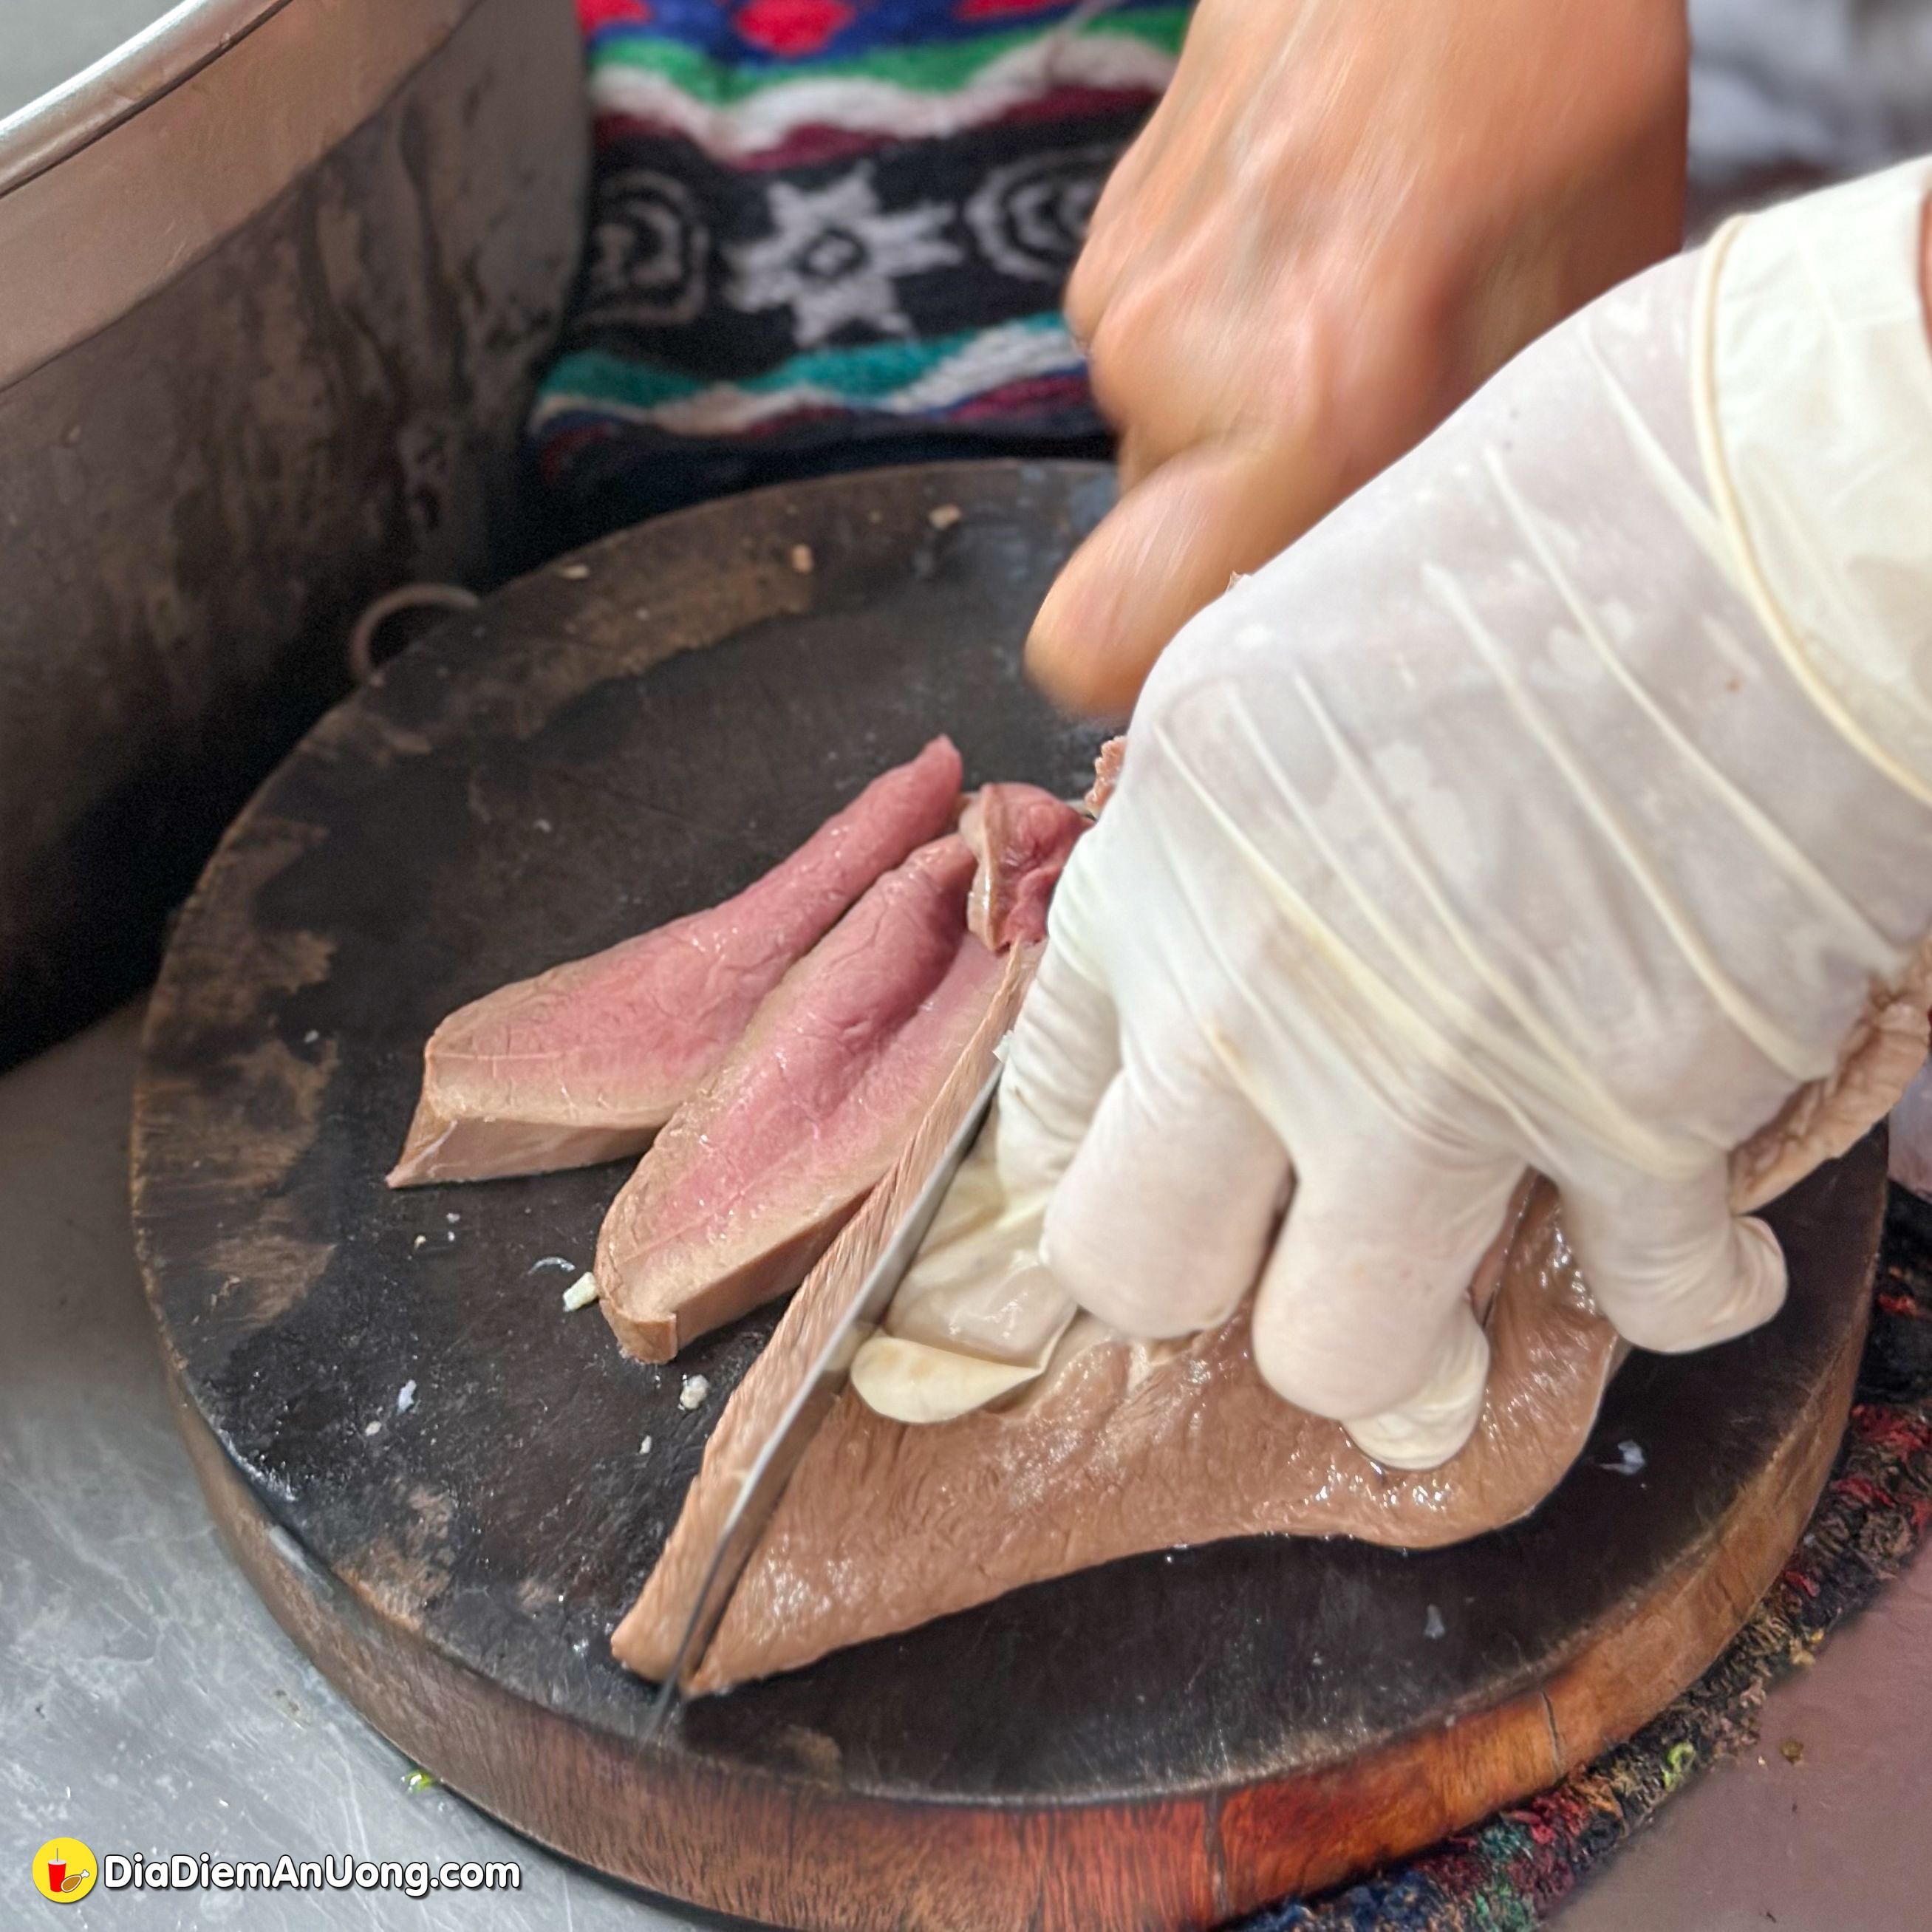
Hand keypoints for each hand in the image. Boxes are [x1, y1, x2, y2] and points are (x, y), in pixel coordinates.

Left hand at [1002, 163, 1931, 1464]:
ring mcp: (1428, 1067)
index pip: (1043, 1091)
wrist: (1795, 488)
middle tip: (1293, 1243)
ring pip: (1337, 1358)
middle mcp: (1253, 977)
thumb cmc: (1568, 515)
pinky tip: (1695, 1228)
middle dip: (1208, 1283)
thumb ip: (1248, 835)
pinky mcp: (1629, 1115)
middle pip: (1132, 1265)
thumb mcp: (1308, 651)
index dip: (1098, 1161)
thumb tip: (1255, 957)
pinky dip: (1675, 1285)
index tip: (1166, 1174)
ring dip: (1410, 1340)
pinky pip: (1633, 1308)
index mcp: (1170, 843)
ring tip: (1475, 1271)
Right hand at [1029, 0, 1687, 714]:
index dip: (1145, 668)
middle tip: (1361, 446)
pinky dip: (1219, 340)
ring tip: (1350, 317)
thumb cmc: (1542, 88)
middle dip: (1247, 528)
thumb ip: (1455, 493)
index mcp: (1297, 410)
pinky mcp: (1102, 238)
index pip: (1096, 639)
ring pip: (1159, 450)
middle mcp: (1172, 373)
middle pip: (1153, 553)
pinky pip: (1149, 357)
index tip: (1228, 644)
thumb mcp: (1567, 321)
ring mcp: (1117, 297)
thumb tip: (1387, 611)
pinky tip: (1306, 253)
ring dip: (1243, 423)